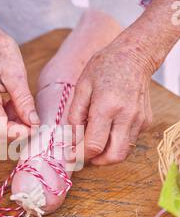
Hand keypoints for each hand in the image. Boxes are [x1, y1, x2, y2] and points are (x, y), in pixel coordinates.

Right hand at [0, 17, 39, 136]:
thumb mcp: (16, 73)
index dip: (19, 133)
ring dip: (10, 126)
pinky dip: (3, 120)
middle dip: (15, 132)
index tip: (35, 127)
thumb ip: (24, 101)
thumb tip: (33, 123)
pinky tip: (11, 106)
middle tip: (31, 120)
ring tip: (20, 109)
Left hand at [69, 0, 179, 165]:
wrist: (134, 55)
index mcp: (107, 107)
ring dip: (107, 153)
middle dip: (96, 161)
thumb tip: (72, 139)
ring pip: (123, 152)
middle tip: (84, 155)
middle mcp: (127, 116)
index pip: (94, 145)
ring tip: (95, 141)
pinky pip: (130, 140)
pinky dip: (117, 142)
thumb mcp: (82, 86)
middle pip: (113, 156)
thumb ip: (75, 115)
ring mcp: (139, 120)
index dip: (80, 155)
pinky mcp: (146, 121)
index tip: (72, 156)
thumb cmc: (104, 67)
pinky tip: (109, 128)